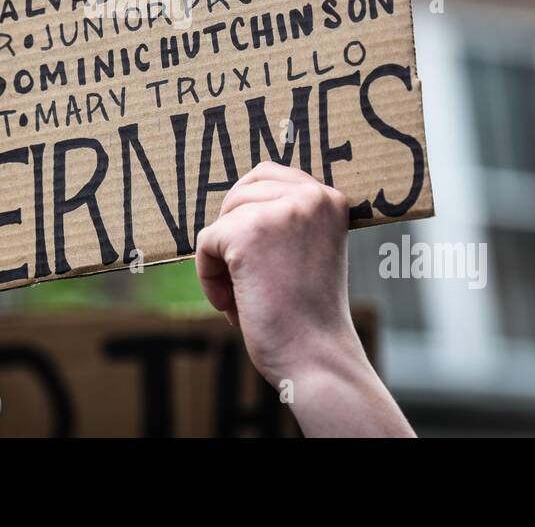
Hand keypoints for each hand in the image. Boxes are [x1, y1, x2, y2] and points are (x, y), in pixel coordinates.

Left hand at [195, 161, 413, 436]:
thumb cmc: (307, 316)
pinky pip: (205, 243)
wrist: (316, 358)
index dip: (248, 213)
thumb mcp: (306, 251)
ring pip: (222, 219)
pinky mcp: (247, 231)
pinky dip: (209, 278)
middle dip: (232, 237)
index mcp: (329, 198)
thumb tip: (232, 200)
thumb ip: (283, 221)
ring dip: (221, 259)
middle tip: (248, 281)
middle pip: (238, 194)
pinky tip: (233, 306)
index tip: (256, 257)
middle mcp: (309, 196)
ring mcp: (279, 210)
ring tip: (243, 296)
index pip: (267, 176)